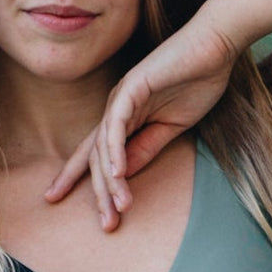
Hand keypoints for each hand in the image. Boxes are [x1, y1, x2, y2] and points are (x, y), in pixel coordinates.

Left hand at [44, 1, 239, 229]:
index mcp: (124, 119)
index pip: (93, 153)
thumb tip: (124, 175)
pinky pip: (117, 124)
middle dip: (98, 194)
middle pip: (95, 157)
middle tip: (107, 225)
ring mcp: (121, 97)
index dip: (74, 177)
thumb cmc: (197, 82)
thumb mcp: (171, 127)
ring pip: (104, 147)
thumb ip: (146, 148)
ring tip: (119, 208)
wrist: (216, 46)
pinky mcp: (133, 87)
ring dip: (111, 181)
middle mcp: (116, 109)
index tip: (55, 199)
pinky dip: (116, 150)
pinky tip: (118, 173)